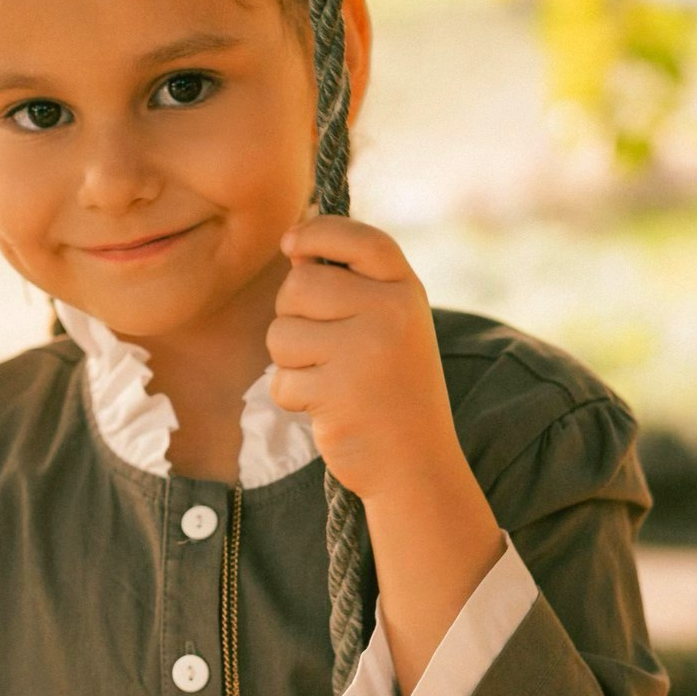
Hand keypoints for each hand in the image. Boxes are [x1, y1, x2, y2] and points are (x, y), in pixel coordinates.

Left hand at [266, 215, 461, 502]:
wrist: (416, 463)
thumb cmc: (392, 388)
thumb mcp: (390, 325)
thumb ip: (351, 285)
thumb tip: (293, 246)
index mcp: (406, 291)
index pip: (360, 239)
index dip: (318, 232)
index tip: (290, 242)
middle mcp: (390, 313)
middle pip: (298, 285)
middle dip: (292, 315)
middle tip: (321, 347)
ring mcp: (364, 352)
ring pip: (280, 333)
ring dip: (289, 361)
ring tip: (328, 379)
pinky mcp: (337, 392)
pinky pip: (281, 379)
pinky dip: (292, 396)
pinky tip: (326, 407)